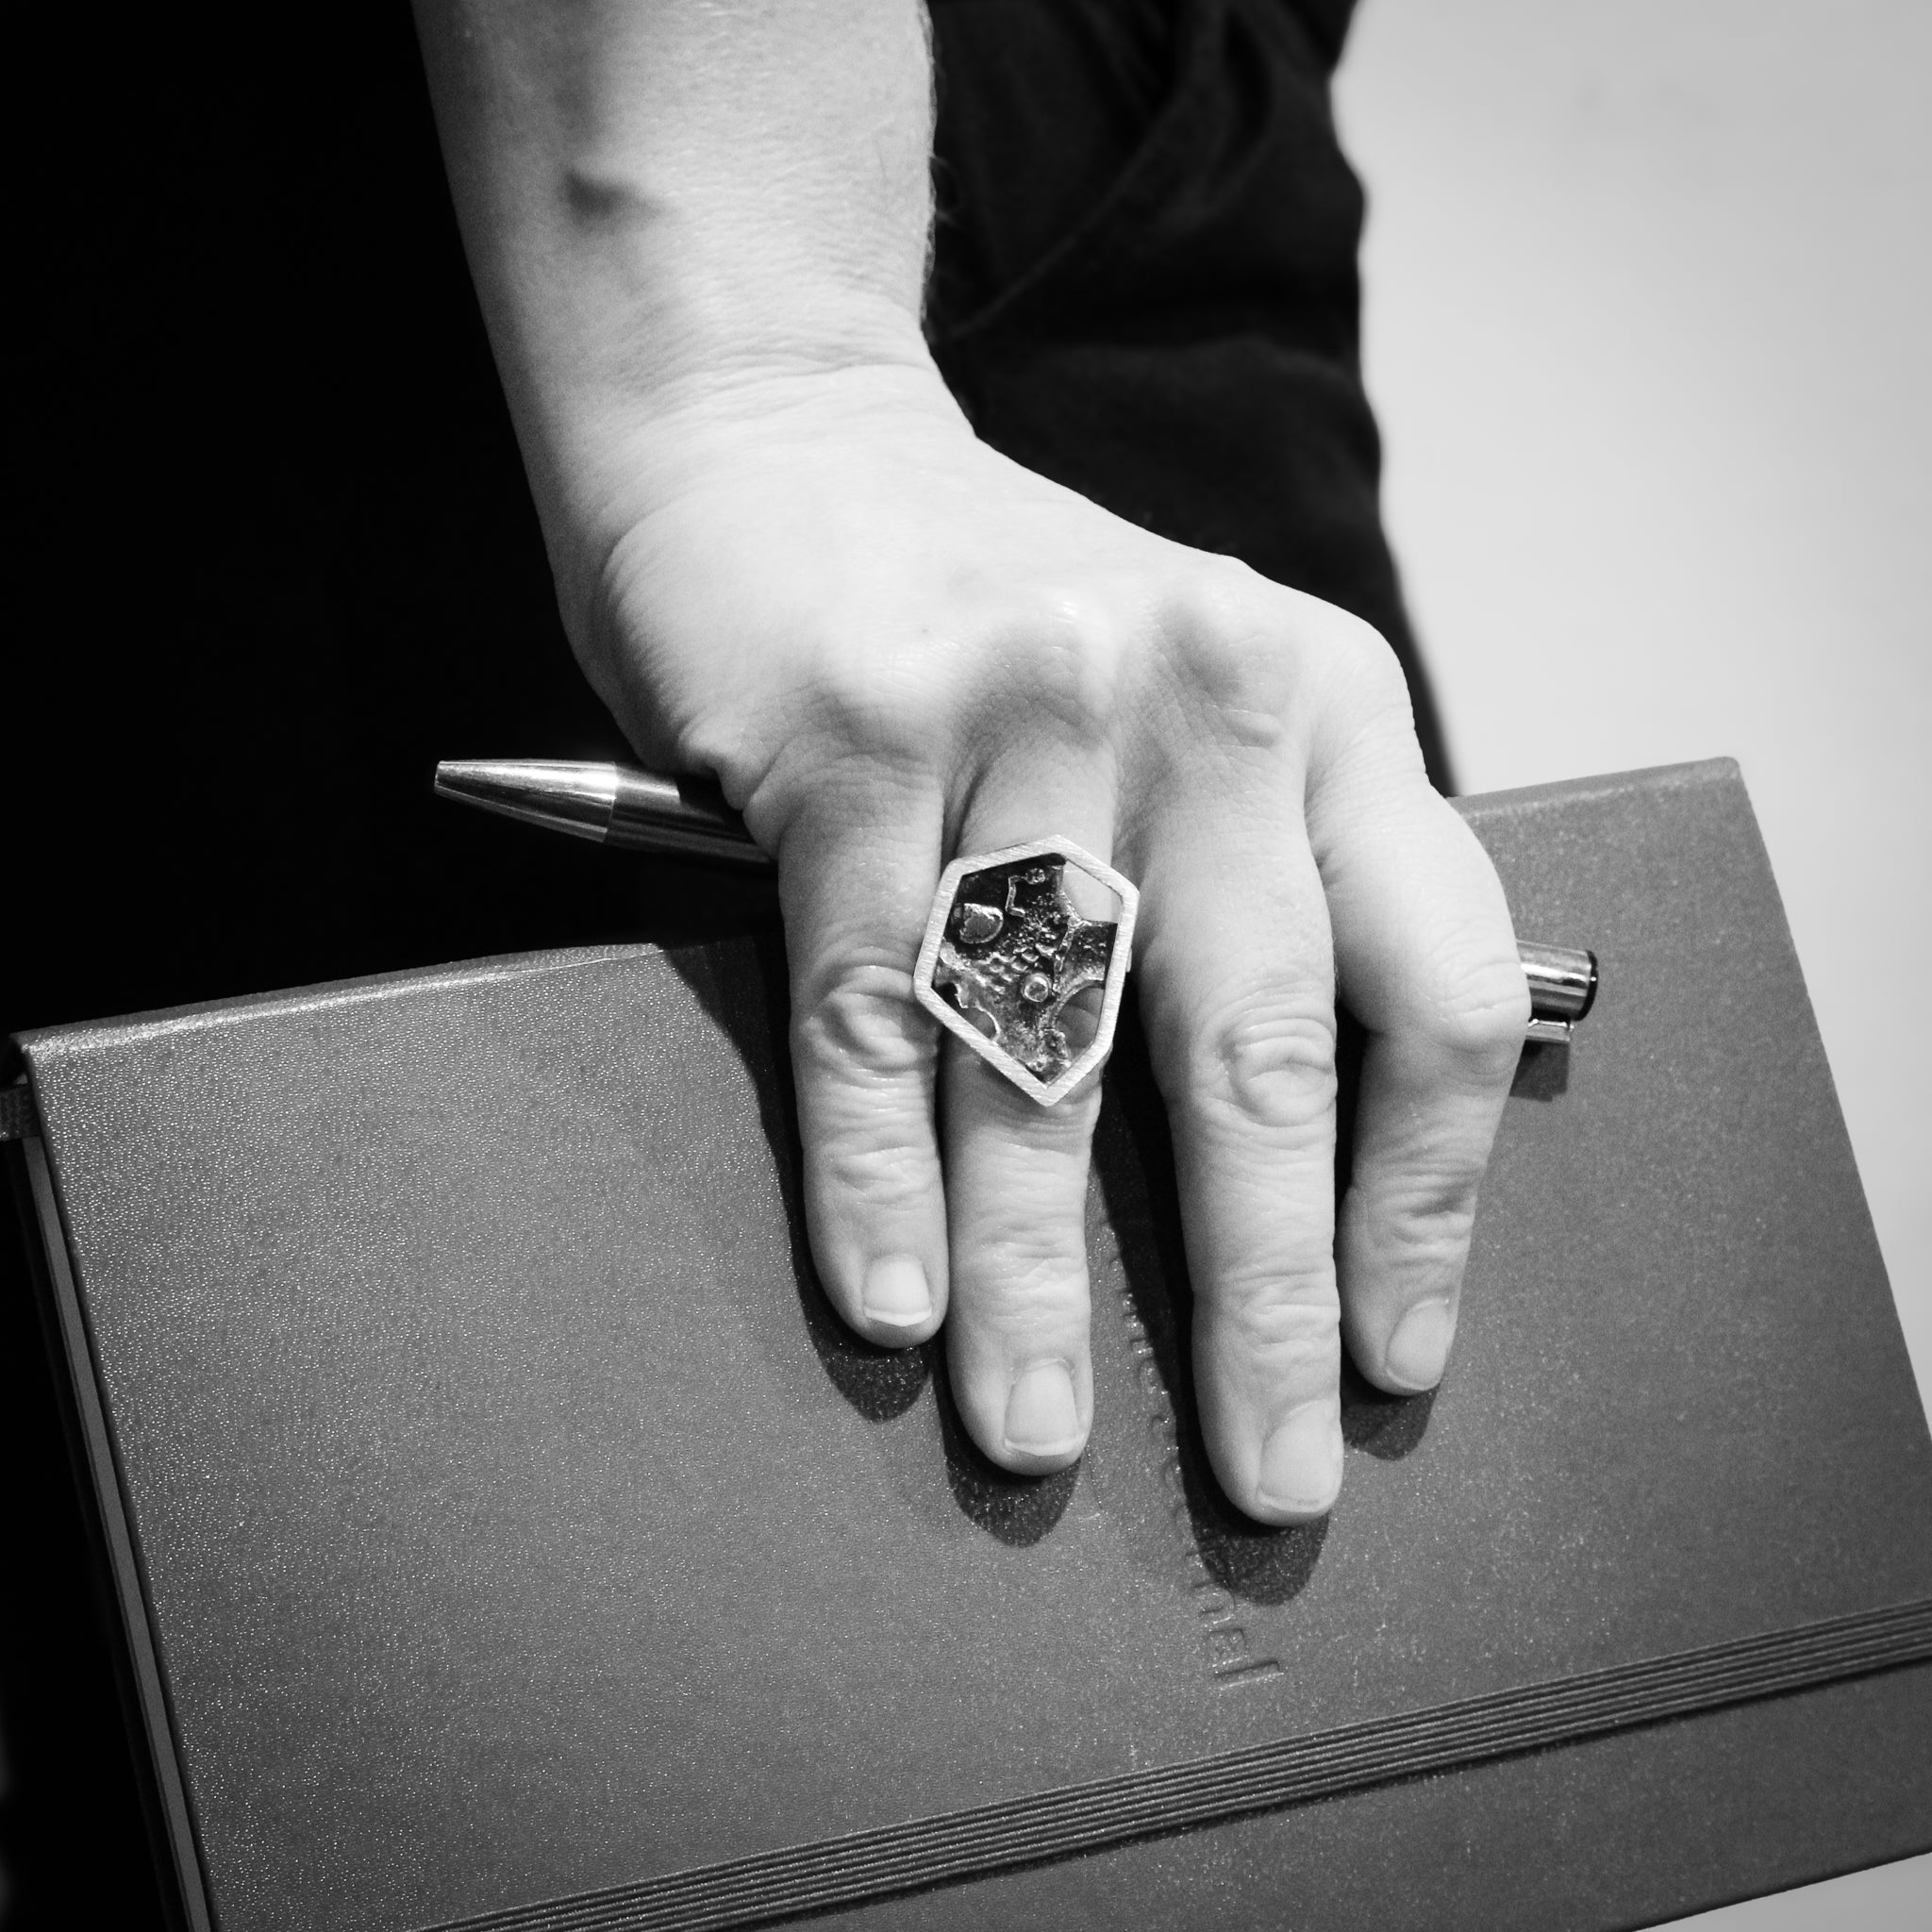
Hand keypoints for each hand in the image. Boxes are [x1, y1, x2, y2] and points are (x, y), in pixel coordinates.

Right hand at [565, 360, 1528, 1520]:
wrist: (778, 421)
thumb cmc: (992, 607)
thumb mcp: (1188, 701)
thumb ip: (1258, 873)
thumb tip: (1299, 1158)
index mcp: (1327, 704)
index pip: (1431, 985)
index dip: (1423, 1199)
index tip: (1391, 1351)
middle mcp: (1203, 694)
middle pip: (1255, 1053)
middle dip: (1258, 1299)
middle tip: (1265, 1474)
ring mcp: (1025, 706)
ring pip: (1045, 1049)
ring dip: (1041, 1273)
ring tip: (1033, 1431)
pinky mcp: (851, 732)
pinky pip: (875, 1003)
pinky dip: (879, 1170)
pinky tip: (894, 1298)